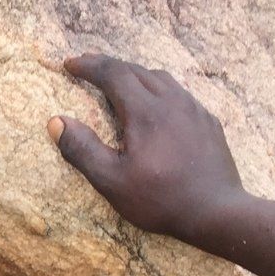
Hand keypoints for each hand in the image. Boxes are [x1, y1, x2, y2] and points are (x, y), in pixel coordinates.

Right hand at [47, 55, 247, 243]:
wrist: (217, 211)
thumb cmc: (160, 199)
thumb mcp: (111, 181)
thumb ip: (82, 149)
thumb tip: (56, 122)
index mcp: (145, 111)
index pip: (113, 74)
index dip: (89, 66)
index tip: (69, 64)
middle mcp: (172, 100)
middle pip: (136, 70)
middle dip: (109, 66)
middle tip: (88, 67)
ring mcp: (194, 109)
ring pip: (161, 78)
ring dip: (135, 75)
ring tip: (120, 82)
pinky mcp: (208, 122)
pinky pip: (180, 94)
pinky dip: (159, 90)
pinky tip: (157, 107)